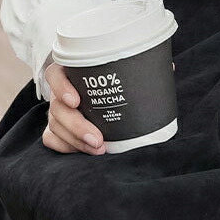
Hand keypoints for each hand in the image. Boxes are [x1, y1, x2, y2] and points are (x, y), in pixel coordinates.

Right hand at [40, 55, 176, 154]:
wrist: (96, 91)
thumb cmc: (111, 77)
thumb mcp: (122, 68)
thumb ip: (139, 67)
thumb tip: (168, 69)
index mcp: (71, 71)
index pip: (55, 75)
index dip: (61, 87)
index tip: (76, 100)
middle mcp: (60, 91)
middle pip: (57, 108)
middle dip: (77, 126)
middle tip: (97, 139)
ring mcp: (56, 111)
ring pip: (55, 126)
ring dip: (76, 140)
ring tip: (98, 149)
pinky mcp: (56, 128)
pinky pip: (52, 139)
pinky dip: (66, 147)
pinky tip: (83, 152)